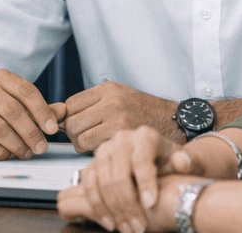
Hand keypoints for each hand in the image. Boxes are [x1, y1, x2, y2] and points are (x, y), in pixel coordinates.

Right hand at [0, 70, 68, 160]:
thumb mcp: (19, 103)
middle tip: (41, 148)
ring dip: (17, 145)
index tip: (52, 129)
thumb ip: (40, 108)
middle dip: (31, 132)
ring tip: (27, 153)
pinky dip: (0, 152)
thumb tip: (63, 112)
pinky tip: (8, 154)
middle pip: (12, 110)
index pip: (25, 91)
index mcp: (1, 78)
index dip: (42, 111)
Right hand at [57, 126, 209, 230]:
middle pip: (119, 173)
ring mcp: (105, 150)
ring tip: (127, 228)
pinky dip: (97, 205)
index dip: (145, 183)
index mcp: (145, 136)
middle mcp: (122, 139)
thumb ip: (191, 161)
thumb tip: (181, 162)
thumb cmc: (174, 162)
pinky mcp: (94, 162)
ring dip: (113, 209)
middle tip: (139, 226)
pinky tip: (110, 222)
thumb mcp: (189, 160)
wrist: (160, 161)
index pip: (141, 160)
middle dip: (129, 205)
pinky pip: (89, 184)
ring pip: (101, 180)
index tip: (150, 205)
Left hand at [63, 81, 180, 151]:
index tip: (76, 126)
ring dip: (82, 146)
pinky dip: (93, 152)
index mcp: (108, 89)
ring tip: (95, 146)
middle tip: (84, 140)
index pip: (70, 103)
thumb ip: (95, 104)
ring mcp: (117, 117)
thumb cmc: (147, 113)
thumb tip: (66, 117)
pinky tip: (105, 150)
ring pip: (79, 136)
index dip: (69, 118)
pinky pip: (92, 146)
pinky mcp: (123, 134)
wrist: (175, 122)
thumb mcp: (121, 97)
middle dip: (73, 135)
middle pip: (72, 121)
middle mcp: (111, 100)